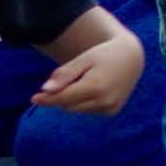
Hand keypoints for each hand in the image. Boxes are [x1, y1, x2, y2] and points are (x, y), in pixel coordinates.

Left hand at [28, 26, 144, 117]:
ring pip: (77, 109)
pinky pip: (88, 110)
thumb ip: (64, 74)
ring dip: (74, 99)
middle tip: (72, 77)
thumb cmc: (104, 55)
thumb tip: (45, 90)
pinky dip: (85, 102)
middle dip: (63, 94)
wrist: (131, 57)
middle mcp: (104, 100)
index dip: (47, 99)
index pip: (63, 98)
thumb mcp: (84, 59)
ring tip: (86, 80)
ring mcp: (110, 107)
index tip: (33, 98)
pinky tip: (94, 88)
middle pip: (68, 104)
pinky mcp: (112, 110)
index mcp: (95, 87)